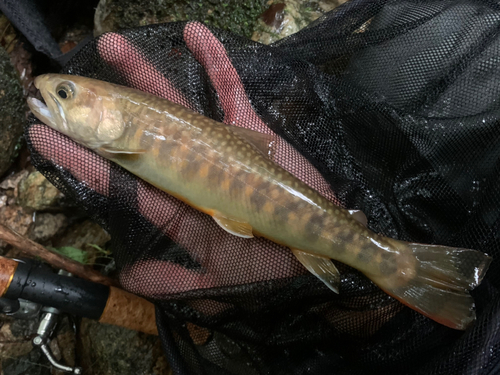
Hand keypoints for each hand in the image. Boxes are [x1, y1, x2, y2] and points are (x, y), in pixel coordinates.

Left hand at [28, 22, 340, 300]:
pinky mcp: (249, 133)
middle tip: (76, 75)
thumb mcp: (220, 281)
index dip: (85, 157)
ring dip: (147, 75)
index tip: (48, 134)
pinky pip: (230, 92)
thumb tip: (127, 277)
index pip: (123, 178)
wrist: (316, 246)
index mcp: (178, 204)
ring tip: (115, 45)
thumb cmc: (270, 268)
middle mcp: (191, 171)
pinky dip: (216, 64)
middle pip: (141, 132)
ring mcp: (219, 147)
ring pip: (177, 105)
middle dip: (107, 104)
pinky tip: (196, 34)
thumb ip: (175, 280)